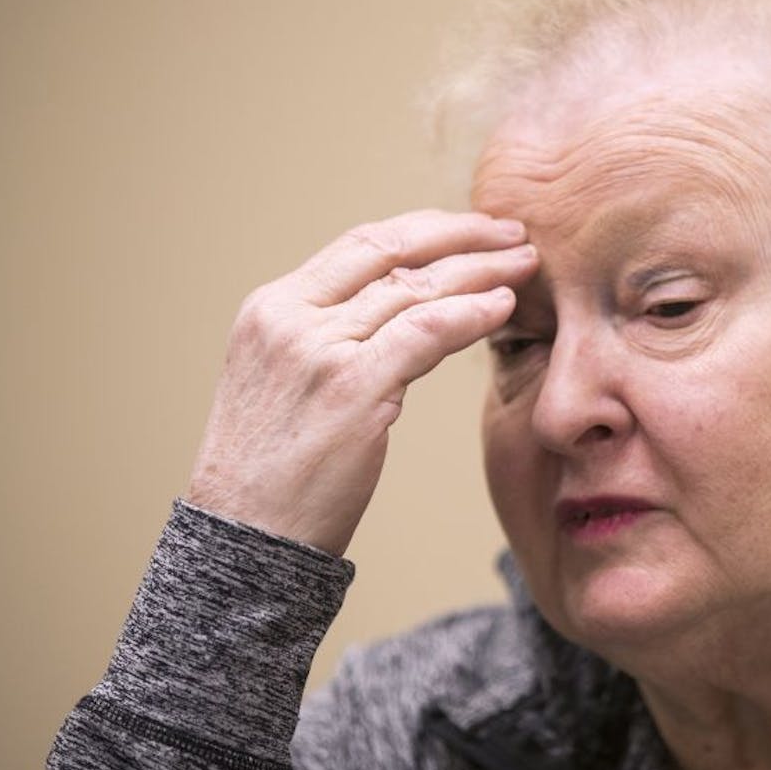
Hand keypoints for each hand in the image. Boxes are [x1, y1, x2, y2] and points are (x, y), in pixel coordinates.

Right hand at [185, 210, 536, 555]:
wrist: (246, 539)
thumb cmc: (276, 477)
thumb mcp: (290, 386)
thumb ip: (333, 343)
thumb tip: (400, 318)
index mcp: (271, 309)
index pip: (360, 246)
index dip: (425, 231)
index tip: (471, 230)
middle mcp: (289, 317)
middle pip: (391, 251)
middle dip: (460, 234)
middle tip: (512, 231)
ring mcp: (318, 348)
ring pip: (416, 288)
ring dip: (480, 270)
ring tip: (524, 265)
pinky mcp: (350, 386)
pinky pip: (427, 332)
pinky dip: (472, 313)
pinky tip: (505, 306)